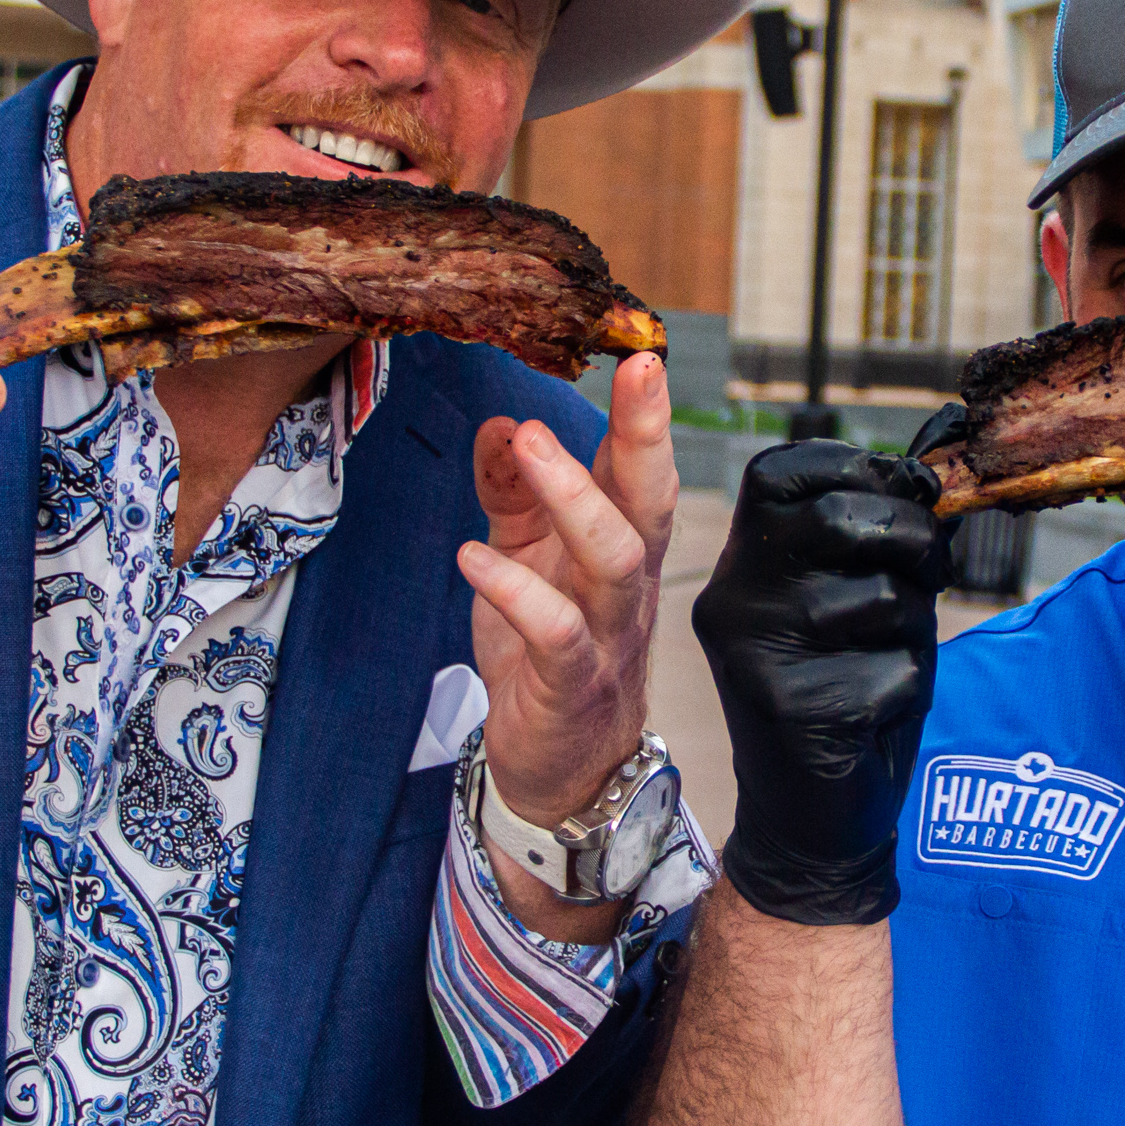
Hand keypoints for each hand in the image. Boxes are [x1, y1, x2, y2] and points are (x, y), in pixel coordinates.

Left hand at [458, 353, 676, 826]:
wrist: (560, 771)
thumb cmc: (547, 656)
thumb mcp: (527, 559)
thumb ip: (515, 493)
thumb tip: (504, 423)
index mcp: (620, 550)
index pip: (643, 473)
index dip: (645, 416)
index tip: (641, 354)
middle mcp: (627, 588)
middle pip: (651, 504)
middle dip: (647, 436)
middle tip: (635, 372)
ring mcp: (605, 636)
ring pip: (614, 559)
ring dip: (576, 498)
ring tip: (533, 444)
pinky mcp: (569, 684)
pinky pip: (554, 632)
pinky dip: (514, 591)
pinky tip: (473, 556)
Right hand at [691, 442, 946, 926]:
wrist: (808, 820)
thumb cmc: (844, 690)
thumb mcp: (852, 595)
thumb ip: (877, 531)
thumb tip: (937, 458)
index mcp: (738, 565)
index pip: (782, 469)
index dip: (858, 469)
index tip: (899, 497)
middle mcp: (733, 601)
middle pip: (840, 519)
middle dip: (910, 537)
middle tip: (925, 572)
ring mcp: (758, 656)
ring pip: (884, 595)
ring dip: (915, 625)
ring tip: (883, 660)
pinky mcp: (797, 710)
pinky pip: (901, 667)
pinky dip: (912, 688)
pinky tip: (874, 717)